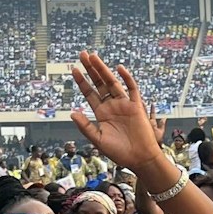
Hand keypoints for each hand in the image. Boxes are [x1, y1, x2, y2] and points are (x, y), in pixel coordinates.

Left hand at [69, 52, 166, 173]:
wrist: (140, 159)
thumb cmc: (119, 153)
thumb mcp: (98, 140)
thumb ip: (86, 127)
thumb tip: (72, 113)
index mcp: (101, 113)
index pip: (89, 93)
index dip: (81, 81)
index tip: (73, 69)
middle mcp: (111, 106)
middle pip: (99, 83)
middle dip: (90, 69)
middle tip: (82, 54)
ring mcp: (124, 104)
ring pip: (112, 82)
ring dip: (103, 69)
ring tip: (93, 56)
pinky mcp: (136, 106)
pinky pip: (132, 89)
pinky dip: (126, 78)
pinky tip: (118, 68)